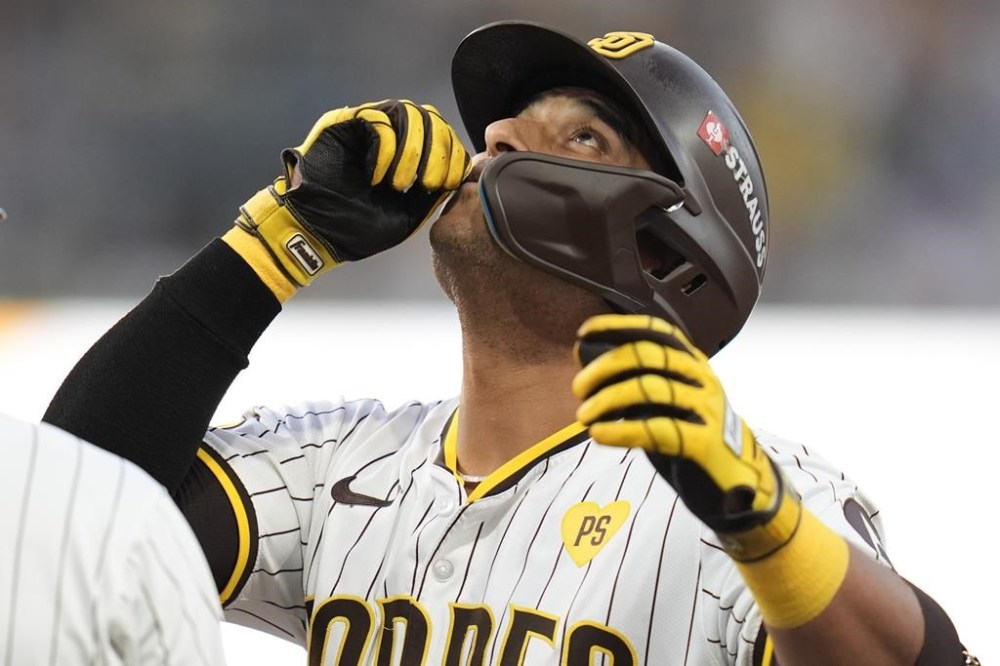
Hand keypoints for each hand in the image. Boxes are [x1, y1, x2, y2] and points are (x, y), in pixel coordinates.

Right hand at [229, 100, 469, 292]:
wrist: (319, 232)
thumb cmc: (360, 227)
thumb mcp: (410, 213)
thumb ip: (434, 190)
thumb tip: (462, 170)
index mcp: (410, 154)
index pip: (444, 135)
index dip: (453, 155)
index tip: (447, 184)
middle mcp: (392, 134)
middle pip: (431, 118)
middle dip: (437, 152)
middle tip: (427, 184)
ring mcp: (368, 125)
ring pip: (408, 113)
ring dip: (412, 151)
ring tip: (399, 184)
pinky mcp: (346, 122)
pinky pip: (379, 120)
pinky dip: (386, 149)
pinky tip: (377, 176)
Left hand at [572, 314, 799, 559]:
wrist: (742, 485)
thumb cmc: (694, 439)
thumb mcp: (664, 405)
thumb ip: (632, 382)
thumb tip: (583, 355)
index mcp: (692, 364)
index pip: (655, 331)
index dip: (618, 326)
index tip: (584, 331)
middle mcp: (702, 379)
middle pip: (648, 355)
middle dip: (605, 367)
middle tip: (579, 387)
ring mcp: (707, 409)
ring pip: (650, 389)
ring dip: (608, 399)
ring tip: (584, 415)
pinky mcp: (705, 443)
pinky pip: (658, 429)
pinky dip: (623, 430)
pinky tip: (600, 434)